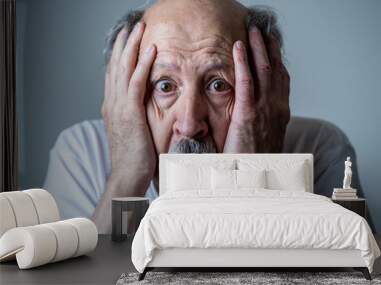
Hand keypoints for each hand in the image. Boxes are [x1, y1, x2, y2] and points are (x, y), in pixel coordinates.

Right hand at [102, 21, 156, 194]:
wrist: (126, 177)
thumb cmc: (133, 159)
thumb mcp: (131, 133)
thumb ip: (132, 117)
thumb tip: (139, 108)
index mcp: (112, 107)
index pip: (114, 75)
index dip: (119, 55)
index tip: (126, 41)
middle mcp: (112, 103)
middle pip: (116, 66)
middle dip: (123, 44)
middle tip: (131, 27)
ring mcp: (119, 107)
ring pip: (124, 69)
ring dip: (132, 46)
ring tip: (139, 28)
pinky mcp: (130, 113)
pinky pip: (137, 83)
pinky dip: (143, 64)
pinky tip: (150, 50)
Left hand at [223, 26, 289, 152]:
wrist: (255, 180)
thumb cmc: (257, 162)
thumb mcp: (265, 140)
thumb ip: (264, 123)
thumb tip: (257, 116)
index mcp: (280, 113)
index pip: (281, 80)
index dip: (277, 60)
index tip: (272, 47)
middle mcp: (276, 108)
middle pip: (276, 70)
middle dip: (269, 48)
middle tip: (263, 32)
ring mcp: (264, 110)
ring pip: (264, 70)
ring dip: (258, 48)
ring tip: (253, 31)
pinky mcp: (248, 114)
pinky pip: (246, 81)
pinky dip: (243, 62)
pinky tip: (239, 47)